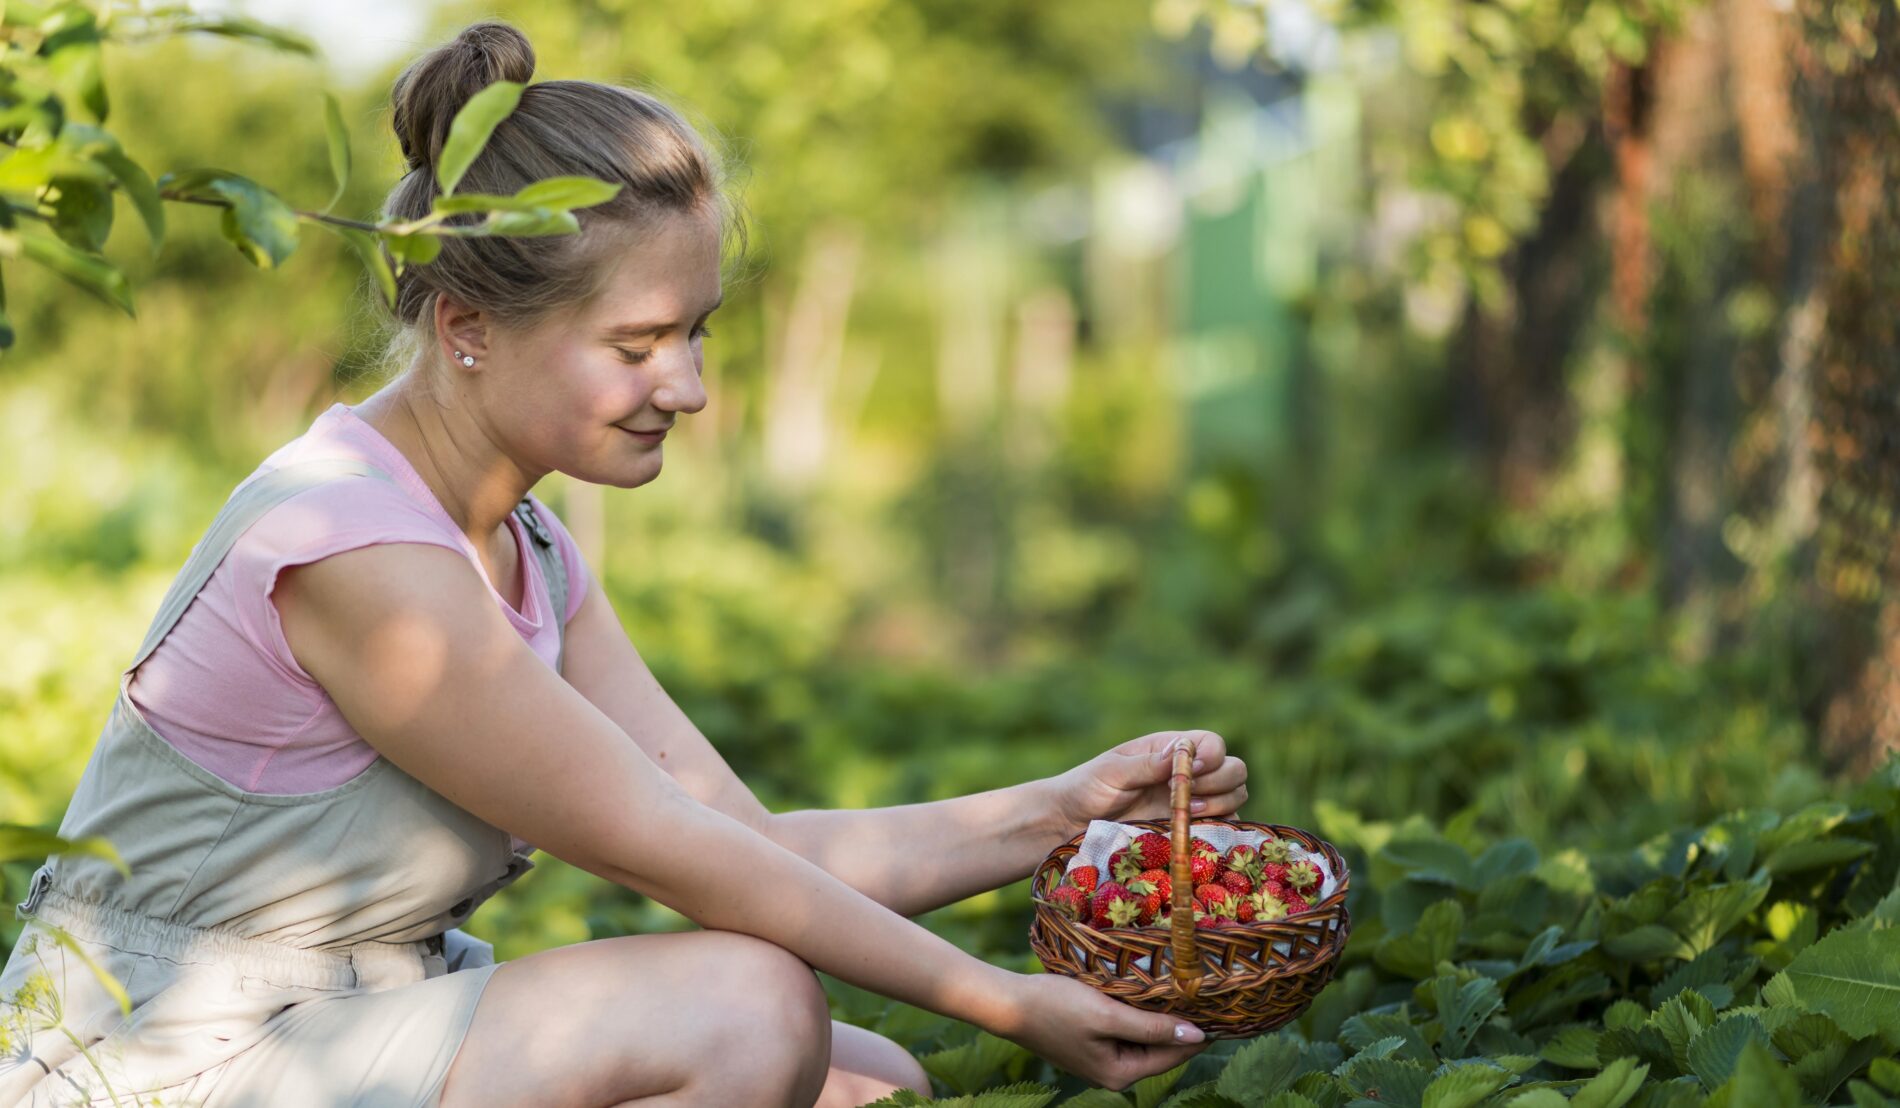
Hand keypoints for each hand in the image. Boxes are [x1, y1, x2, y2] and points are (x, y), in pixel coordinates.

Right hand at [992, 972, 1207, 1090]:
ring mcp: (1101, 1060)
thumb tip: (1197, 1036)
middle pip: (1162, 1049)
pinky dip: (1140, 1015)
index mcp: (1121, 1074)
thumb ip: (1152, 1028)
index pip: (1175, 1054)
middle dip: (1181, 1024)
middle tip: (1206, 992)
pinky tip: (1149, 995)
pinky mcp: (1091, 1044)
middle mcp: (1114, 1074)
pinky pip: (1127, 1032)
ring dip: (1161, 1017)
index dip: (1200, 1032)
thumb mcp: (1108, 1015)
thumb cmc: (1057, 1007)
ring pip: (1145, 1039)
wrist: (1010, 1004)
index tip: (1223, 1007)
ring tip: (1184, 989)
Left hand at [1049, 730, 1246, 831]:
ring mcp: (1192, 804)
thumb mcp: (1111, 772)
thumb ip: (1145, 765)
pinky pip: (1223, 830)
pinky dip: (1222, 831)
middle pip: (1234, 769)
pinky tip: (1196, 833)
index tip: (1192, 772)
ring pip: (1236, 797)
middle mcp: (1188, 774)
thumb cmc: (1086, 789)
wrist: (1070, 825)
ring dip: (1222, 805)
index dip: (1212, 756)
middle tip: (1191, 799)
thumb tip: (1179, 755)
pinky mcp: (1189, 831)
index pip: (1213, 743)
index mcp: (1170, 750)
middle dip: (1221, 782)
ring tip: (1189, 815)